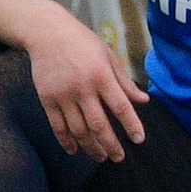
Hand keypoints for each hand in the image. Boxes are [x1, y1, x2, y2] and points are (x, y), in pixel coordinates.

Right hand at [22, 2, 147, 161]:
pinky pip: (58, 126)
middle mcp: (82, 88)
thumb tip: (143, 101)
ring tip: (101, 157)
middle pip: (99, 124)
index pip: (121, 106)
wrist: (48, 33)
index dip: (131, 125)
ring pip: (78, 130)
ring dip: (90, 147)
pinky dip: (66, 141)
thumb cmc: (83, 43)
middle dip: (111, 144)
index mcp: (102, 75)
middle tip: (119, 158)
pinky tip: (75, 151)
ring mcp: (63, 95)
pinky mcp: (47, 100)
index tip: (139, 140)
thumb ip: (125, 81)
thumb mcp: (109, 56)